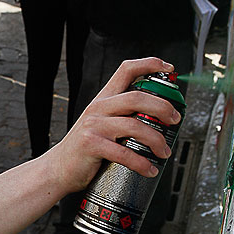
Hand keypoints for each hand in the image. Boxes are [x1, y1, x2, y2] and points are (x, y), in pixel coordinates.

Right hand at [46, 57, 180, 192]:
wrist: (57, 169)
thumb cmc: (84, 150)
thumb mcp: (100, 125)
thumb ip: (121, 117)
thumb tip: (157, 119)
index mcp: (102, 99)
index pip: (126, 70)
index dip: (150, 64)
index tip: (169, 69)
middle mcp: (97, 108)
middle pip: (137, 97)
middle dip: (163, 107)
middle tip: (175, 119)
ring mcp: (93, 126)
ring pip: (135, 125)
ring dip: (156, 140)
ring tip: (164, 152)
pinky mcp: (91, 145)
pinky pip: (124, 153)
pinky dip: (142, 163)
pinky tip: (150, 169)